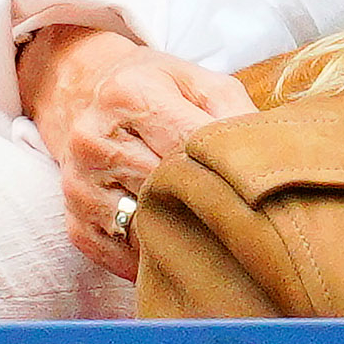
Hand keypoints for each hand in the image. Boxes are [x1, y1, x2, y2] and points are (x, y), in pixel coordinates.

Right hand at [18, 25, 257, 278]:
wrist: (89, 94)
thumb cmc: (162, 93)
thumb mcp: (203, 86)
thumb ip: (237, 116)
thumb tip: (267, 165)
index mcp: (129, 95)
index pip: (188, 146)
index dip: (226, 168)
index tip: (255, 182)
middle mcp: (93, 139)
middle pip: (166, 190)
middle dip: (208, 202)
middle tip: (242, 211)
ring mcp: (78, 185)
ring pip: (145, 228)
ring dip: (183, 233)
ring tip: (212, 228)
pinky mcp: (75, 222)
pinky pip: (121, 256)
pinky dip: (153, 257)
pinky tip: (177, 241)